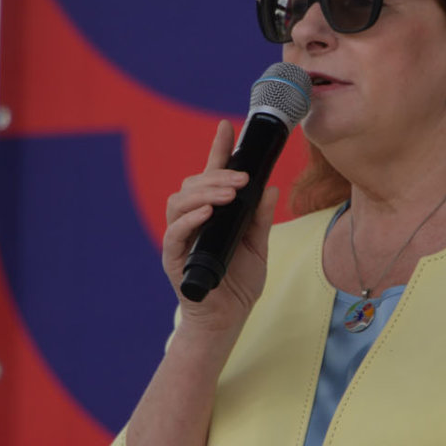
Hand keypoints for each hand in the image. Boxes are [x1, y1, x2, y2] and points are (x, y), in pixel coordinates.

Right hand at [162, 120, 276, 326]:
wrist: (228, 319)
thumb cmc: (239, 282)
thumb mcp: (258, 246)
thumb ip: (261, 218)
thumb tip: (270, 188)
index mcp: (212, 213)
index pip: (211, 174)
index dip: (218, 149)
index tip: (227, 126)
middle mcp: (192, 220)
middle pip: (194, 184)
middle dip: (218, 176)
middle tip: (242, 179)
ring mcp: (180, 237)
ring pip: (180, 201)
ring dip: (205, 192)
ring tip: (229, 193)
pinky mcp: (174, 257)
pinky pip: (175, 232)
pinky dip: (190, 218)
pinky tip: (207, 212)